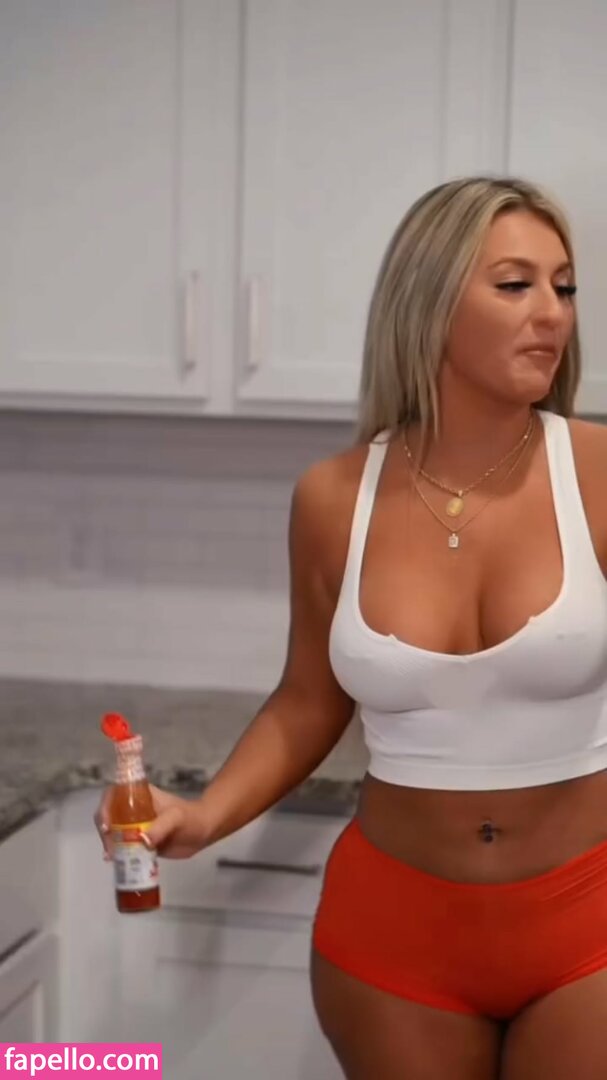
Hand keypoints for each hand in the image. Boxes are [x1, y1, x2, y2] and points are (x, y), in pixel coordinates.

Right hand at [94, 784, 208, 859]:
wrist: (204, 832)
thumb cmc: (191, 818)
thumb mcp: (177, 818)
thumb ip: (162, 827)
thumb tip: (143, 841)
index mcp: (141, 795)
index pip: (114, 793)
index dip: (105, 806)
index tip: (106, 824)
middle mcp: (134, 808)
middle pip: (109, 814)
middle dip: (104, 829)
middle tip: (110, 846)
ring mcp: (136, 825)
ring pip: (114, 831)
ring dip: (109, 843)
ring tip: (112, 857)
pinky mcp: (140, 842)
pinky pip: (123, 846)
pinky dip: (118, 854)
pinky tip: (117, 863)